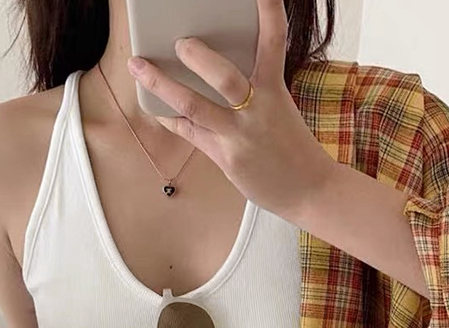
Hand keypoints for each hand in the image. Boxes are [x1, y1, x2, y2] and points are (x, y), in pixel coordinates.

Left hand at [126, 0, 336, 222]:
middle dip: (198, 58)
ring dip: (162, 84)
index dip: (267, 11)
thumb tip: (214, 71)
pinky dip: (170, 118)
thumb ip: (253, 89)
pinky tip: (155, 108)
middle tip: (179, 42)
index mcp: (275, 89)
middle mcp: (258, 109)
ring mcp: (239, 135)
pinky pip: (190, 132)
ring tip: (139, 67)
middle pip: (224, 76)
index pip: (274, 41)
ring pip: (194, 105)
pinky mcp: (226, 158)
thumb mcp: (279, 109)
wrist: (309, 189)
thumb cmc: (292, 147)